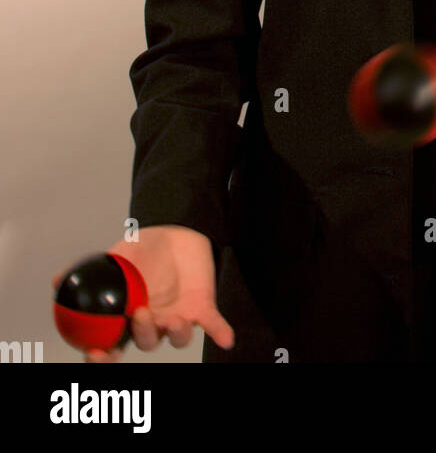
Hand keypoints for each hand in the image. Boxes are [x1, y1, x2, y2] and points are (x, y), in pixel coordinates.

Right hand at [51, 226, 234, 361]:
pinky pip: (212, 324)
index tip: (95, 352)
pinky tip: (225, 340)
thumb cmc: (141, 253)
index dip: (104, 356)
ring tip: (174, 318)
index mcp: (127, 318)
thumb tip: (57, 280)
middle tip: (138, 315)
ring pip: (176, 338)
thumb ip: (89, 272)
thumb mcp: (113, 259)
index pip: (112, 346)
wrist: (174, 231)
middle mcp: (152, 324)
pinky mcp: (201, 308)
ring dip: (176, 333)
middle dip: (142, 334)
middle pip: (145, 343)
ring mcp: (177, 317)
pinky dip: (219, 332)